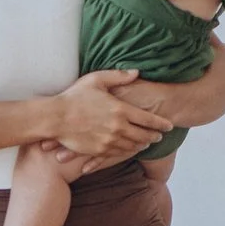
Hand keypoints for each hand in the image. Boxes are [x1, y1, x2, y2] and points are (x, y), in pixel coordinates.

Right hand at [49, 68, 172, 162]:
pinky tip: (130, 149)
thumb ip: (119, 76)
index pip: (148, 119)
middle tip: (159, 136)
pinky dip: (128, 151)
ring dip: (142, 144)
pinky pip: (119, 153)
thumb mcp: (96, 80)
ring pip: (133, 146)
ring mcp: (109, 141)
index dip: (161, 123)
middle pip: (144, 135)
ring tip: (146, 143)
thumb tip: (137, 72)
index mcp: (120, 110)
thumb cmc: (75, 96)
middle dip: (154, 136)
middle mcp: (118, 127)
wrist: (55, 118)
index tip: (169, 125)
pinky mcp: (99, 150)